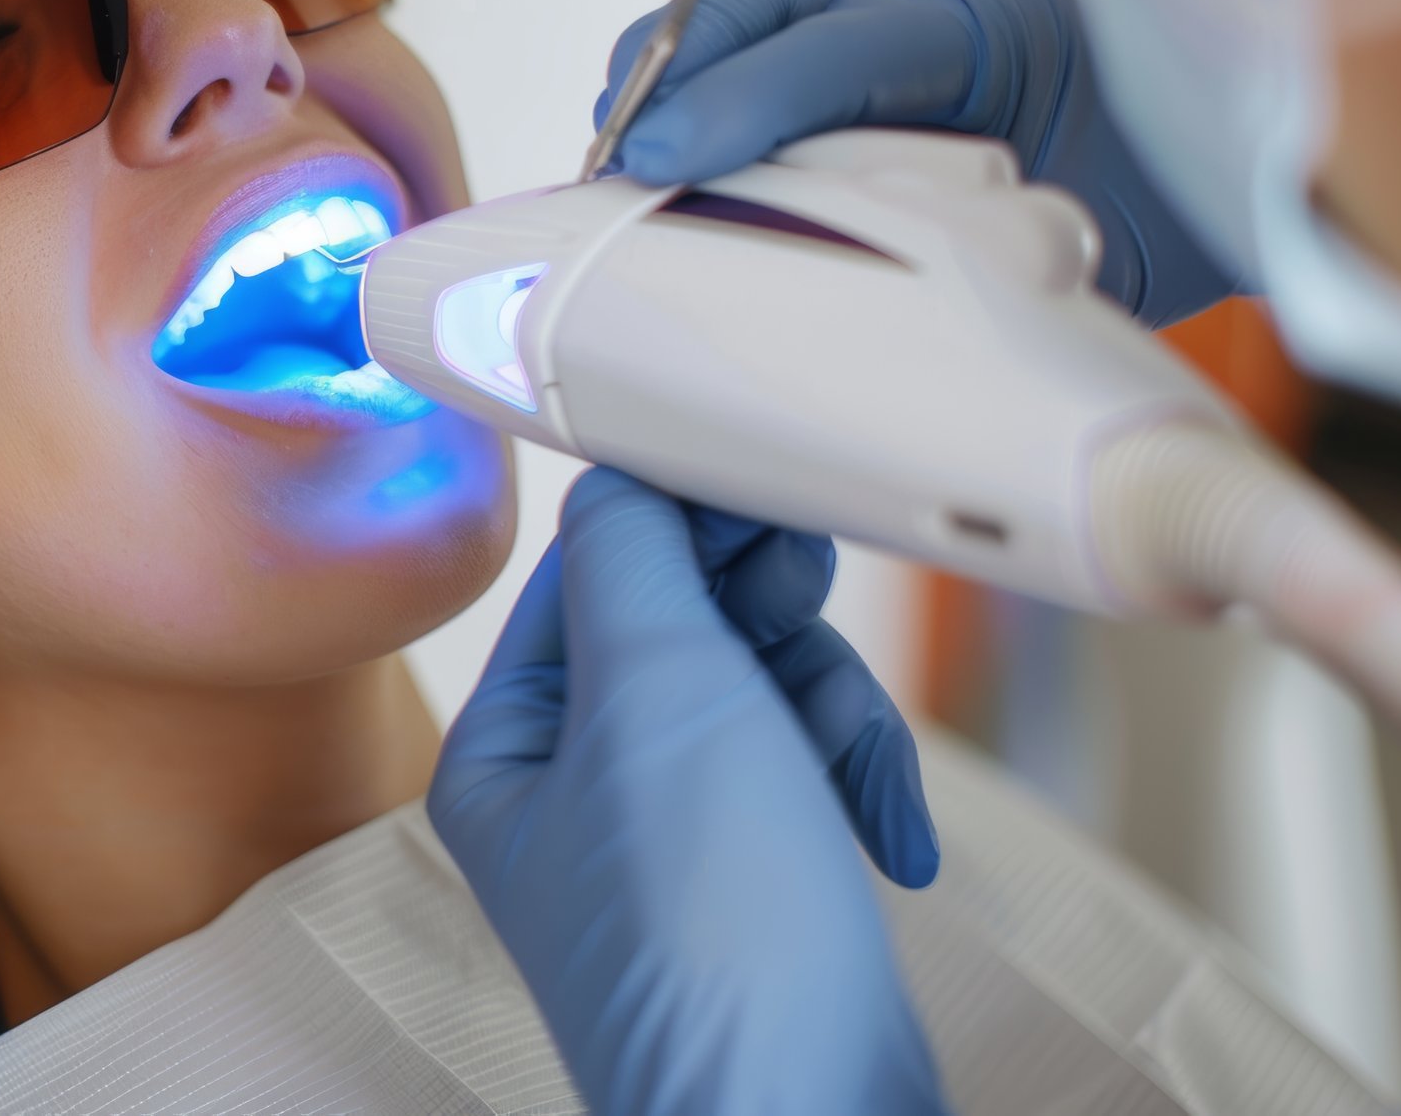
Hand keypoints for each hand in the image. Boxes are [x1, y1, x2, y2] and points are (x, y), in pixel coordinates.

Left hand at [430, 470, 945, 1115]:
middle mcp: (573, 792)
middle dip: (761, 613)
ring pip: (759, 693)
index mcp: (508, 747)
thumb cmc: (712, 928)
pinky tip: (891, 839)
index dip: (678, 519)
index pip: (586, 573)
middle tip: (806, 585)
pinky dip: (853, 783)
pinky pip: (803, 772)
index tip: (758, 483)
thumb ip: (632, 559)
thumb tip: (625, 473)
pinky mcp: (752, 878)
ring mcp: (667, 839)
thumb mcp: (655, 695)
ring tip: (853, 765)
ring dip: (824, 709)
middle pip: (681, 624)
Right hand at [597, 0, 1237, 326]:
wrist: (1206, 146)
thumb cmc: (1151, 199)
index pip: (842, 42)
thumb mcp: (1081, 237)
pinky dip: (689, 98)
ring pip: (738, 14)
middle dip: (669, 68)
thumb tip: (829, 302)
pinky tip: (653, 164)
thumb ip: (970, 247)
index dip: (741, 99)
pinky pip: (746, 45)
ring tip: (611, 169)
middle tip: (609, 161)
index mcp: (996, 21)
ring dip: (664, 84)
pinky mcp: (845, 25)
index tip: (657, 160)